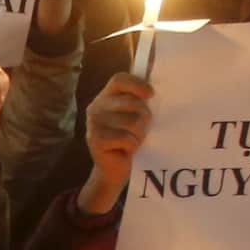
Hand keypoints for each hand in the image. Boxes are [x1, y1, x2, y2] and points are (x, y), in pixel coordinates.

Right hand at [77, 71, 154, 214]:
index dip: (137, 85)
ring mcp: (93, 123)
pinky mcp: (95, 139)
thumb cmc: (128, 139)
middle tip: (143, 128)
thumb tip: (156, 91)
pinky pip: (125, 138)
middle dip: (144, 116)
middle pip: (131, 102)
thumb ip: (138, 101)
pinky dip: (132, 145)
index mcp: (105, 97)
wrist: (113, 169)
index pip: (119, 80)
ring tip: (134, 140)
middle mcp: (96, 107)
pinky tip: (126, 150)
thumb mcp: (133, 116)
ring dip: (139, 134)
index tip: (151, 95)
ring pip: (131, 121)